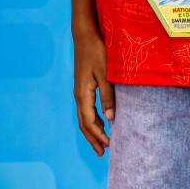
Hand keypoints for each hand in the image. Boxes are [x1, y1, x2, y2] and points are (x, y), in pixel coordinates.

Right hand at [73, 28, 114, 154]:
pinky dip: (93, 120)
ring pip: (84, 117)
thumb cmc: (96, 52)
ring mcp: (79, 91)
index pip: (89, 121)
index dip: (99, 135)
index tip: (110, 145)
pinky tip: (102, 121)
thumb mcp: (105, 74)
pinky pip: (86, 109)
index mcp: (83, 94)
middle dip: (93, 138)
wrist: (84, 35)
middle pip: (84, 123)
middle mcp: (78, 95)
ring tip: (102, 142)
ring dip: (92, 131)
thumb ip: (107, 96)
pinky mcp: (83, 86)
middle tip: (102, 152)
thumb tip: (110, 117)